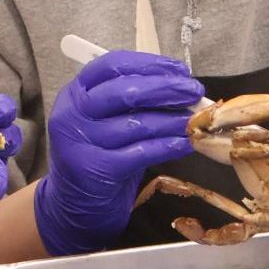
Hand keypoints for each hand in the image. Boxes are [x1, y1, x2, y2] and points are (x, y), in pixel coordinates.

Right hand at [33, 49, 204, 256]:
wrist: (75, 204)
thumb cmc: (99, 155)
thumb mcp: (105, 121)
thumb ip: (132, 103)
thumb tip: (180, 88)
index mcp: (75, 93)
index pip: (111, 65)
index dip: (148, 64)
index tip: (178, 70)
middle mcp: (73, 113)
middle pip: (125, 91)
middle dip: (165, 88)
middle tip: (194, 92)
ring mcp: (82, 141)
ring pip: (137, 123)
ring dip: (172, 120)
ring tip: (195, 119)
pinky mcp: (97, 169)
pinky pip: (141, 152)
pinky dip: (167, 146)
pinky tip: (184, 143)